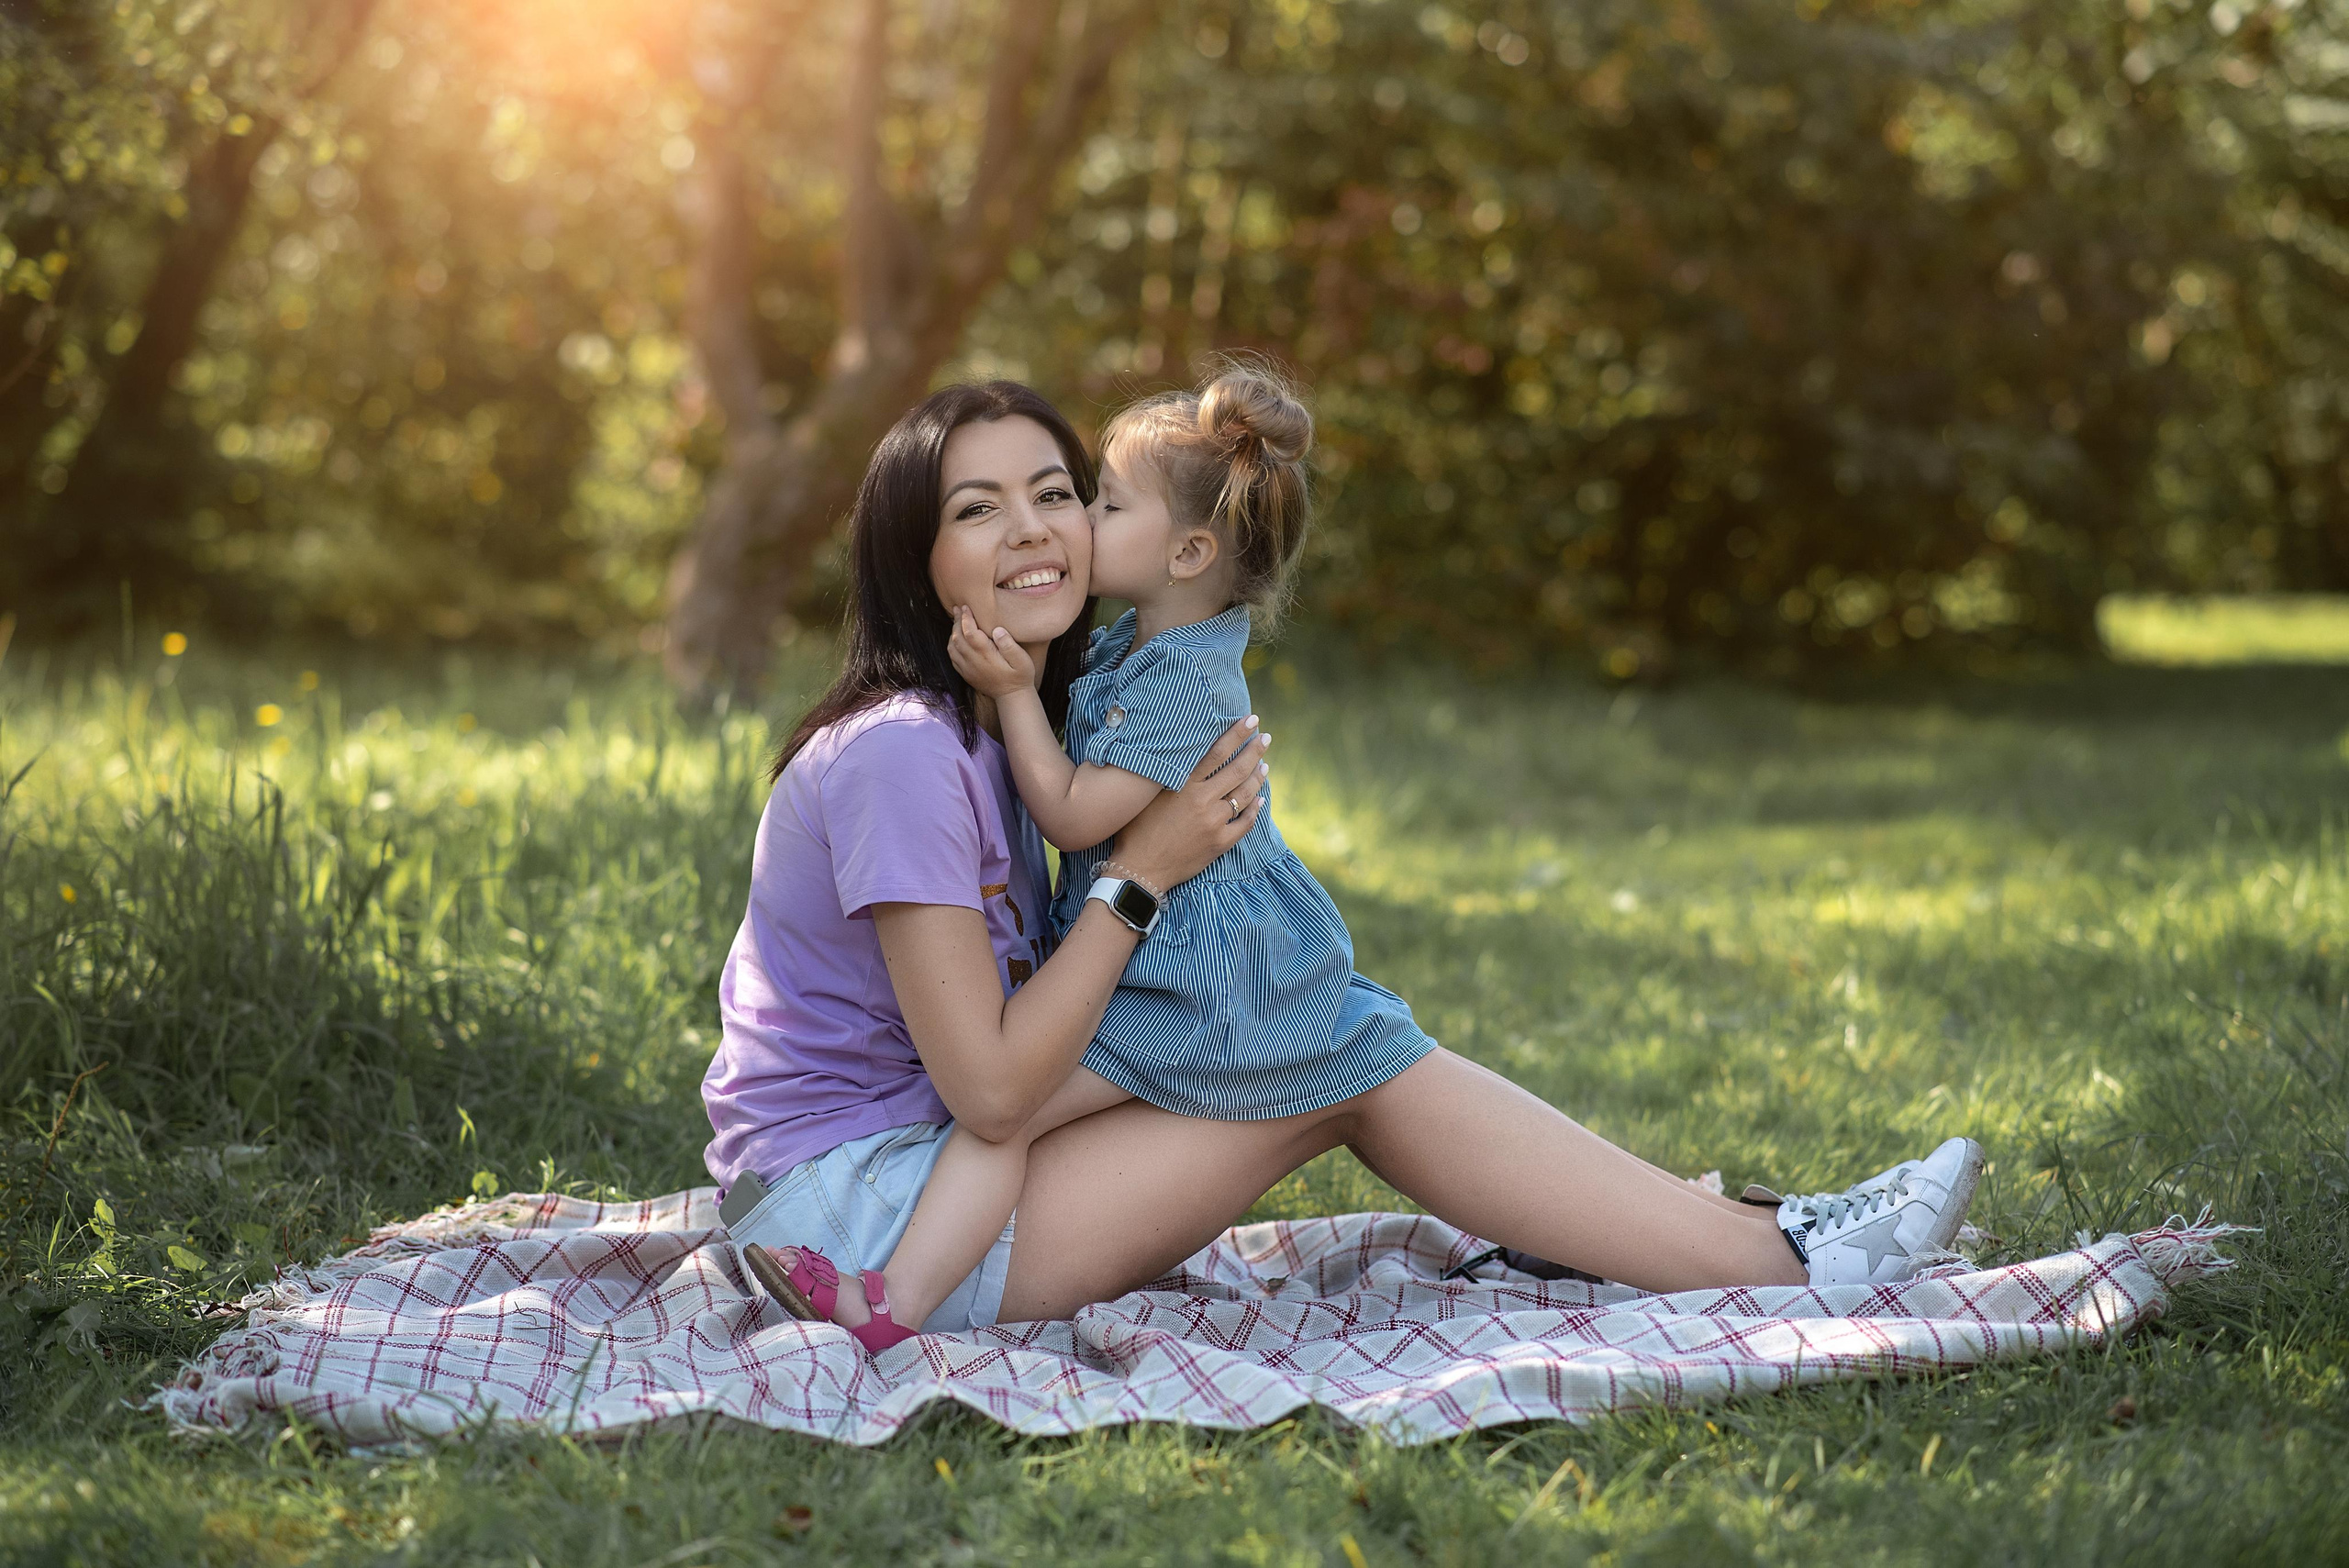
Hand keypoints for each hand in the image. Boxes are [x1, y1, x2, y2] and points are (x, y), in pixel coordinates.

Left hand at [947, 606, 1037, 697]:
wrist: (1012, 697)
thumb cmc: (1020, 676)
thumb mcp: (1022, 660)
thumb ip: (1010, 645)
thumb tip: (997, 630)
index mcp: (986, 656)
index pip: (970, 632)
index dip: (966, 618)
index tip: (966, 607)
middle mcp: (973, 662)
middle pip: (957, 637)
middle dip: (957, 621)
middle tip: (959, 608)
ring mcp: (967, 669)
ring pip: (952, 647)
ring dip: (953, 632)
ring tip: (957, 620)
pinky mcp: (965, 674)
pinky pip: (952, 657)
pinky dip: (952, 644)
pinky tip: (957, 637)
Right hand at [1107, 716, 1269, 891]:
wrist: (1139, 870)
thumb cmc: (1135, 829)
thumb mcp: (1146, 795)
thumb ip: (1164, 774)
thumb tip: (1174, 751)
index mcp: (1184, 785)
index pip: (1217, 752)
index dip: (1236, 734)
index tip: (1250, 720)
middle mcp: (1202, 801)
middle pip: (1237, 770)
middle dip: (1255, 751)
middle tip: (1266, 737)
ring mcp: (1214, 823)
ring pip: (1245, 795)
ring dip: (1257, 778)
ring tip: (1265, 765)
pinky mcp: (1219, 843)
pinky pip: (1245, 823)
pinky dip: (1255, 810)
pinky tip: (1261, 800)